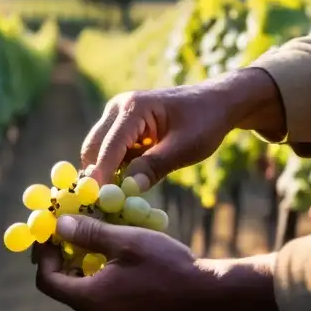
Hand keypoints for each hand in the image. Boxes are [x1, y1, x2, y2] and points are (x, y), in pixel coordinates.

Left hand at [35, 215, 285, 310]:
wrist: (203, 293)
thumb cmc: (165, 264)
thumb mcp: (124, 240)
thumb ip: (88, 233)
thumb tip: (58, 223)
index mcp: (90, 301)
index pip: (47, 279)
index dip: (44, 252)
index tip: (49, 227)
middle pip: (61, 284)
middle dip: (60, 252)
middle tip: (65, 223)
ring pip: (79, 286)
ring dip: (78, 258)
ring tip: (87, 228)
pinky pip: (96, 292)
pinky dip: (94, 269)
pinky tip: (106, 246)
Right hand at [81, 68, 282, 187]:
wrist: (216, 103)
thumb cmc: (204, 121)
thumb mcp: (184, 147)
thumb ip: (155, 167)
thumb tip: (128, 190)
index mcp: (133, 107)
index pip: (109, 146)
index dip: (101, 174)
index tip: (96, 202)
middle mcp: (118, 107)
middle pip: (93, 147)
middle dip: (96, 175)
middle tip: (103, 206)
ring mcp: (118, 116)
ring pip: (98, 151)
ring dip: (105, 173)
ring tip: (116, 201)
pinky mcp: (123, 127)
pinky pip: (111, 152)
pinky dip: (114, 169)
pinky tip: (126, 186)